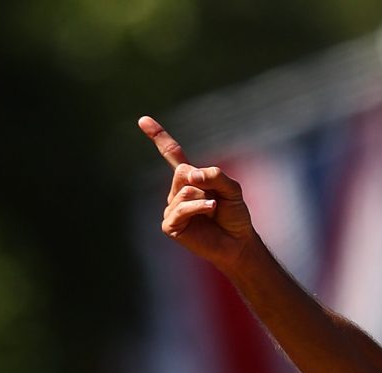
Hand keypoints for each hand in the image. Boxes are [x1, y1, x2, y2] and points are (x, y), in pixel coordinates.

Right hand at [138, 116, 255, 271]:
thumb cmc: (235, 216)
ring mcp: (172, 208)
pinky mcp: (170, 225)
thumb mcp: (232, 189)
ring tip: (214, 210)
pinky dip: (199, 207)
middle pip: (183, 173)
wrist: (238, 243)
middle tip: (216, 200)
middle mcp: (177, 192)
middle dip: (204, 183)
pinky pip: (182, 208)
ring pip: (184, 191)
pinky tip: (210, 210)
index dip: (158, 137)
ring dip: (204, 199)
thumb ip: (216, 175)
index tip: (142, 120)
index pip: (172, 155)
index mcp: (189, 180)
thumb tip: (190, 176)